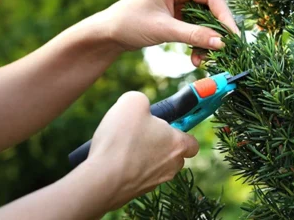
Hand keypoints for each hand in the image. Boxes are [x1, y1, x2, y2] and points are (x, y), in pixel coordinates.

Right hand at [84, 91, 198, 209]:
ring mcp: (154, 183)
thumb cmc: (121, 139)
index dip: (180, 131)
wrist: (101, 179)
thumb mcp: (133, 102)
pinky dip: (128, 169)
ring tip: (122, 147)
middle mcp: (171, 166)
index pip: (192, 142)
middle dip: (159, 144)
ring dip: (143, 157)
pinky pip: (137, 177)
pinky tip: (113, 160)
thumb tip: (141, 106)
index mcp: (177, 144)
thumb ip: (143, 101)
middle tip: (140, 133)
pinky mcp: (136, 193)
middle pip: (173, 155)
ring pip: (154, 167)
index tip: (166, 125)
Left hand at [104, 0, 239, 65]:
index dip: (225, 16)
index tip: (233, 37)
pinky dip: (198, 43)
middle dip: (216, 31)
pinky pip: (196, 28)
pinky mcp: (178, 14)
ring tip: (204, 60)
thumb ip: (193, 35)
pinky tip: (195, 58)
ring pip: (205, 21)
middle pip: (211, 8)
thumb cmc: (129, 24)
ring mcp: (180, 1)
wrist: (109, 34)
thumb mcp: (164, 30)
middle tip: (225, 50)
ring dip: (206, 41)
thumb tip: (221, 43)